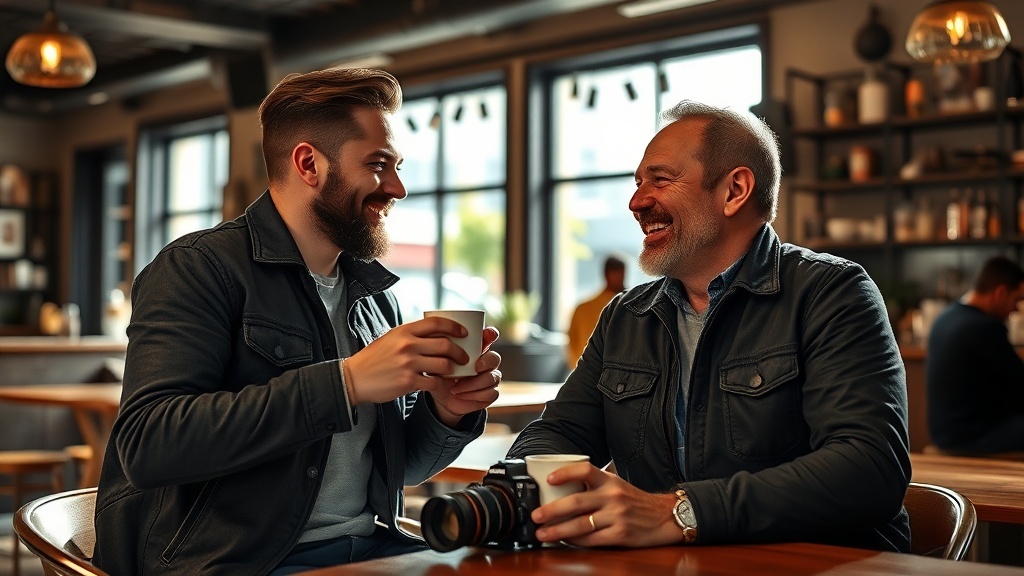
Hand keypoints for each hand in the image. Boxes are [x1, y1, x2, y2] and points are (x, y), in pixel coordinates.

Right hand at [344, 317, 488, 404]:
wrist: (354, 378)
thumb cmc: (374, 359)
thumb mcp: (391, 338)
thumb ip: (411, 335)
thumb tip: (435, 332)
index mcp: (404, 331)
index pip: (436, 323)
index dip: (454, 327)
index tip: (464, 333)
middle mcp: (408, 344)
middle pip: (446, 345)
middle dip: (460, 353)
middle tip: (464, 358)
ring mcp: (408, 363)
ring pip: (444, 365)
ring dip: (452, 370)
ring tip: (452, 373)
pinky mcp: (408, 381)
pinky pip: (434, 382)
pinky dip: (440, 384)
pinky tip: (439, 385)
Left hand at [429, 327, 501, 425]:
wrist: (443, 398)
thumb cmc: (442, 376)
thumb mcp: (438, 365)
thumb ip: (440, 358)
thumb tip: (437, 353)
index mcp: (475, 350)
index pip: (489, 337)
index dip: (491, 334)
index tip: (488, 335)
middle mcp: (486, 363)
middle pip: (495, 358)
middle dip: (486, 362)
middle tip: (475, 367)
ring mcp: (491, 378)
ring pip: (492, 378)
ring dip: (473, 384)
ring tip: (455, 388)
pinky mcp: (491, 394)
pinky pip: (490, 393)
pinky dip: (474, 395)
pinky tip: (461, 394)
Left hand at [529, 463, 684, 547]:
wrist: (664, 516)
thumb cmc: (634, 500)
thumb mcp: (616, 484)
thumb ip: (593, 484)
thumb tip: (560, 488)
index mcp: (609, 480)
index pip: (585, 470)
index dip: (565, 473)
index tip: (548, 479)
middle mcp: (612, 496)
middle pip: (576, 502)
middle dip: (551, 511)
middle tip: (535, 516)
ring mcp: (617, 516)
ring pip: (581, 524)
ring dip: (558, 530)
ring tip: (542, 533)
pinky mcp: (620, 535)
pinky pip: (592, 540)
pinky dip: (575, 541)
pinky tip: (564, 541)